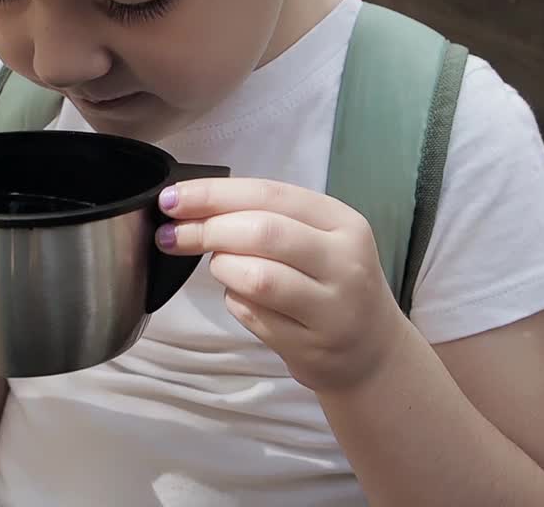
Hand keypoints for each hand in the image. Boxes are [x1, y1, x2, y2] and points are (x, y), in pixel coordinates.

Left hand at [156, 178, 403, 392]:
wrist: (372, 350)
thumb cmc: (331, 282)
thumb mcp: (319, 239)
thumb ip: (268, 217)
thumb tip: (191, 205)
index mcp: (342, 222)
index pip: (270, 194)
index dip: (213, 194)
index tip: (171, 199)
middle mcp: (343, 262)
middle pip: (262, 232)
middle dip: (207, 230)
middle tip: (173, 235)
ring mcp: (330, 308)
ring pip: (255, 277)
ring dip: (222, 268)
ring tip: (221, 268)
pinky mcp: (310, 346)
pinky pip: (252, 315)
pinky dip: (233, 301)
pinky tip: (240, 297)